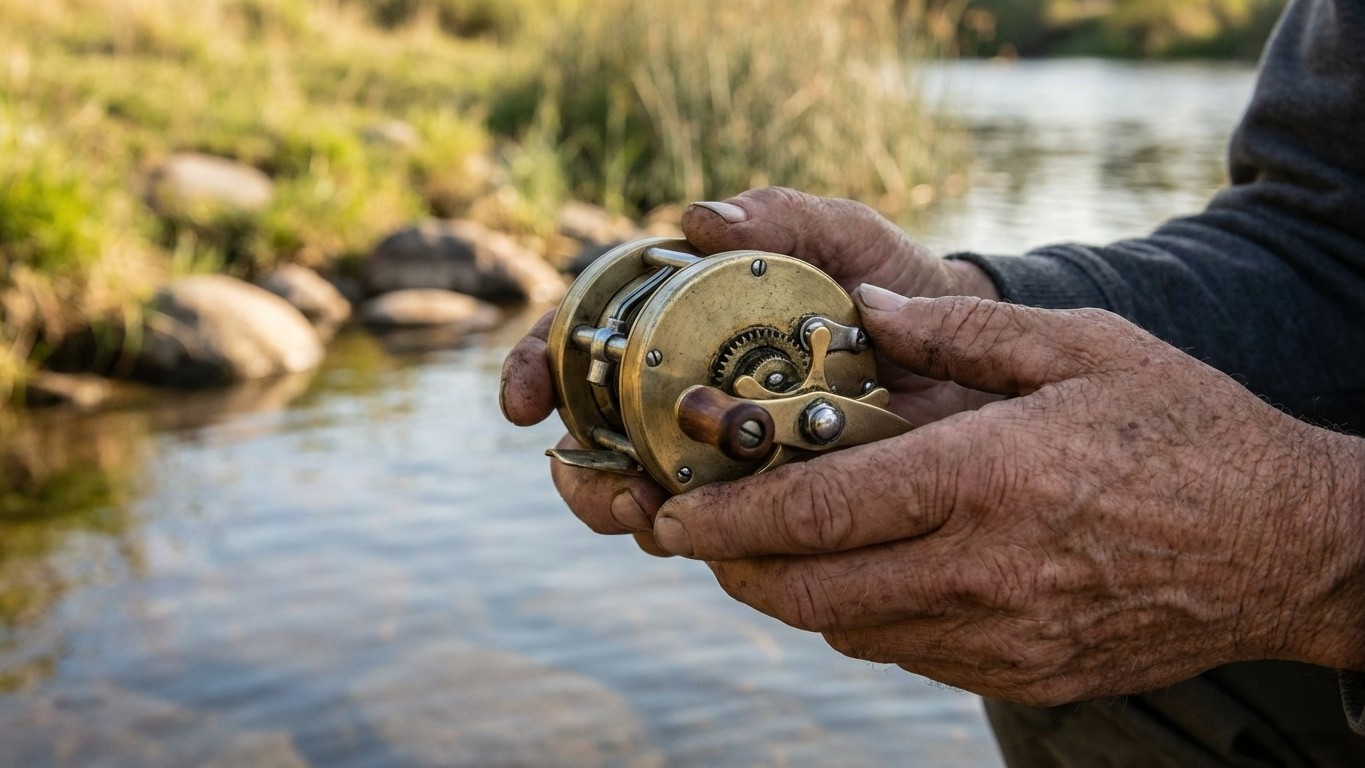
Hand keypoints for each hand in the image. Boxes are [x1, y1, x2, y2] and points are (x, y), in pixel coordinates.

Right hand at [500, 188, 1000, 550]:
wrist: (971, 360)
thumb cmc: (897, 285)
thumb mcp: (848, 239)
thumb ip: (786, 218)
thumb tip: (700, 218)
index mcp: (682, 319)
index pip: (584, 338)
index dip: (537, 366)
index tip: (522, 401)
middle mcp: (685, 391)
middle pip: (594, 433)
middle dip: (579, 466)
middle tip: (603, 480)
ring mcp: (718, 453)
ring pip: (640, 493)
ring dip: (624, 510)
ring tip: (647, 513)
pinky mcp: (763, 504)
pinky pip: (713, 532)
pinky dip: (698, 538)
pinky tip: (711, 538)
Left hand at [650, 287, 1364, 703]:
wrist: (1292, 546)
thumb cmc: (1189, 431)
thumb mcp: (1082, 348)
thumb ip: (959, 334)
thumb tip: (865, 308)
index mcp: (986, 477)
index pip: (819, 512)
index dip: (728, 520)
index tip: (670, 517)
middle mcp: (983, 569)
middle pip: (811, 592)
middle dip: (735, 568)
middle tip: (697, 538)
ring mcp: (1005, 635)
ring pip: (851, 633)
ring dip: (794, 595)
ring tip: (770, 549)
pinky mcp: (1027, 673)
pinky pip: (910, 655)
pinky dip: (863, 621)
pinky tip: (864, 578)